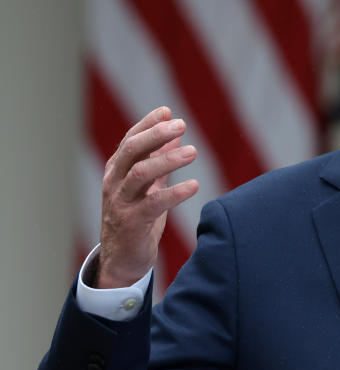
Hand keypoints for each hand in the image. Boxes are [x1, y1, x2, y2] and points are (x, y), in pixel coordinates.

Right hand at [96, 107, 198, 287]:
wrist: (122, 258)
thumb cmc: (137, 217)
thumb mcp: (147, 185)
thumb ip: (159, 160)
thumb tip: (176, 133)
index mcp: (118, 170)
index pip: (130, 140)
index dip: (148, 124)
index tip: (168, 111)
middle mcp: (115, 182)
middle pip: (132, 150)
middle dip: (156, 135)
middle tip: (182, 124)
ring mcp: (121, 202)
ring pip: (141, 173)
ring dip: (168, 160)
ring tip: (194, 152)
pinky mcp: (132, 223)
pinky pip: (153, 203)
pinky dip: (175, 193)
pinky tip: (194, 185)